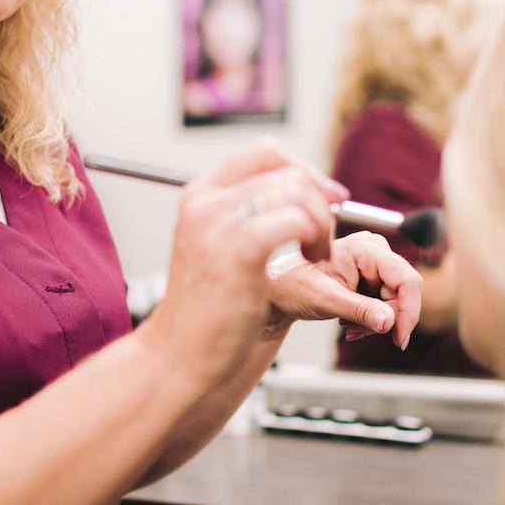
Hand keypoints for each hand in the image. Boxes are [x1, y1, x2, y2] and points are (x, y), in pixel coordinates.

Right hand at [142, 138, 348, 385]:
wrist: (178, 353)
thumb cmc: (205, 308)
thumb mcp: (216, 245)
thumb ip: (246, 213)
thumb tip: (302, 188)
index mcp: (200, 194)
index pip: (264, 152)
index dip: (304, 169)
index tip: (326, 196)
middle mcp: (206, 201)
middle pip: (285, 168)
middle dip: (319, 196)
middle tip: (324, 232)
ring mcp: (218, 224)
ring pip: (295, 191)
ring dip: (321, 221)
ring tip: (316, 253)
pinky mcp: (238, 251)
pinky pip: (295, 220)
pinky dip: (315, 236)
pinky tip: (310, 260)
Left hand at [265, 231, 423, 350]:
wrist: (281, 288)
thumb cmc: (295, 285)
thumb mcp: (327, 300)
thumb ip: (360, 310)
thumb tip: (390, 322)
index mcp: (365, 248)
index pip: (406, 279)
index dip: (409, 311)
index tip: (399, 338)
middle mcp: (375, 251)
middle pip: (404, 292)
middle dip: (386, 318)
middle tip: (356, 331)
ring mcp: (375, 264)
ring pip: (396, 301)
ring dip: (376, 321)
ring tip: (347, 325)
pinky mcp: (373, 277)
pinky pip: (386, 304)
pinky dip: (371, 318)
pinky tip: (349, 321)